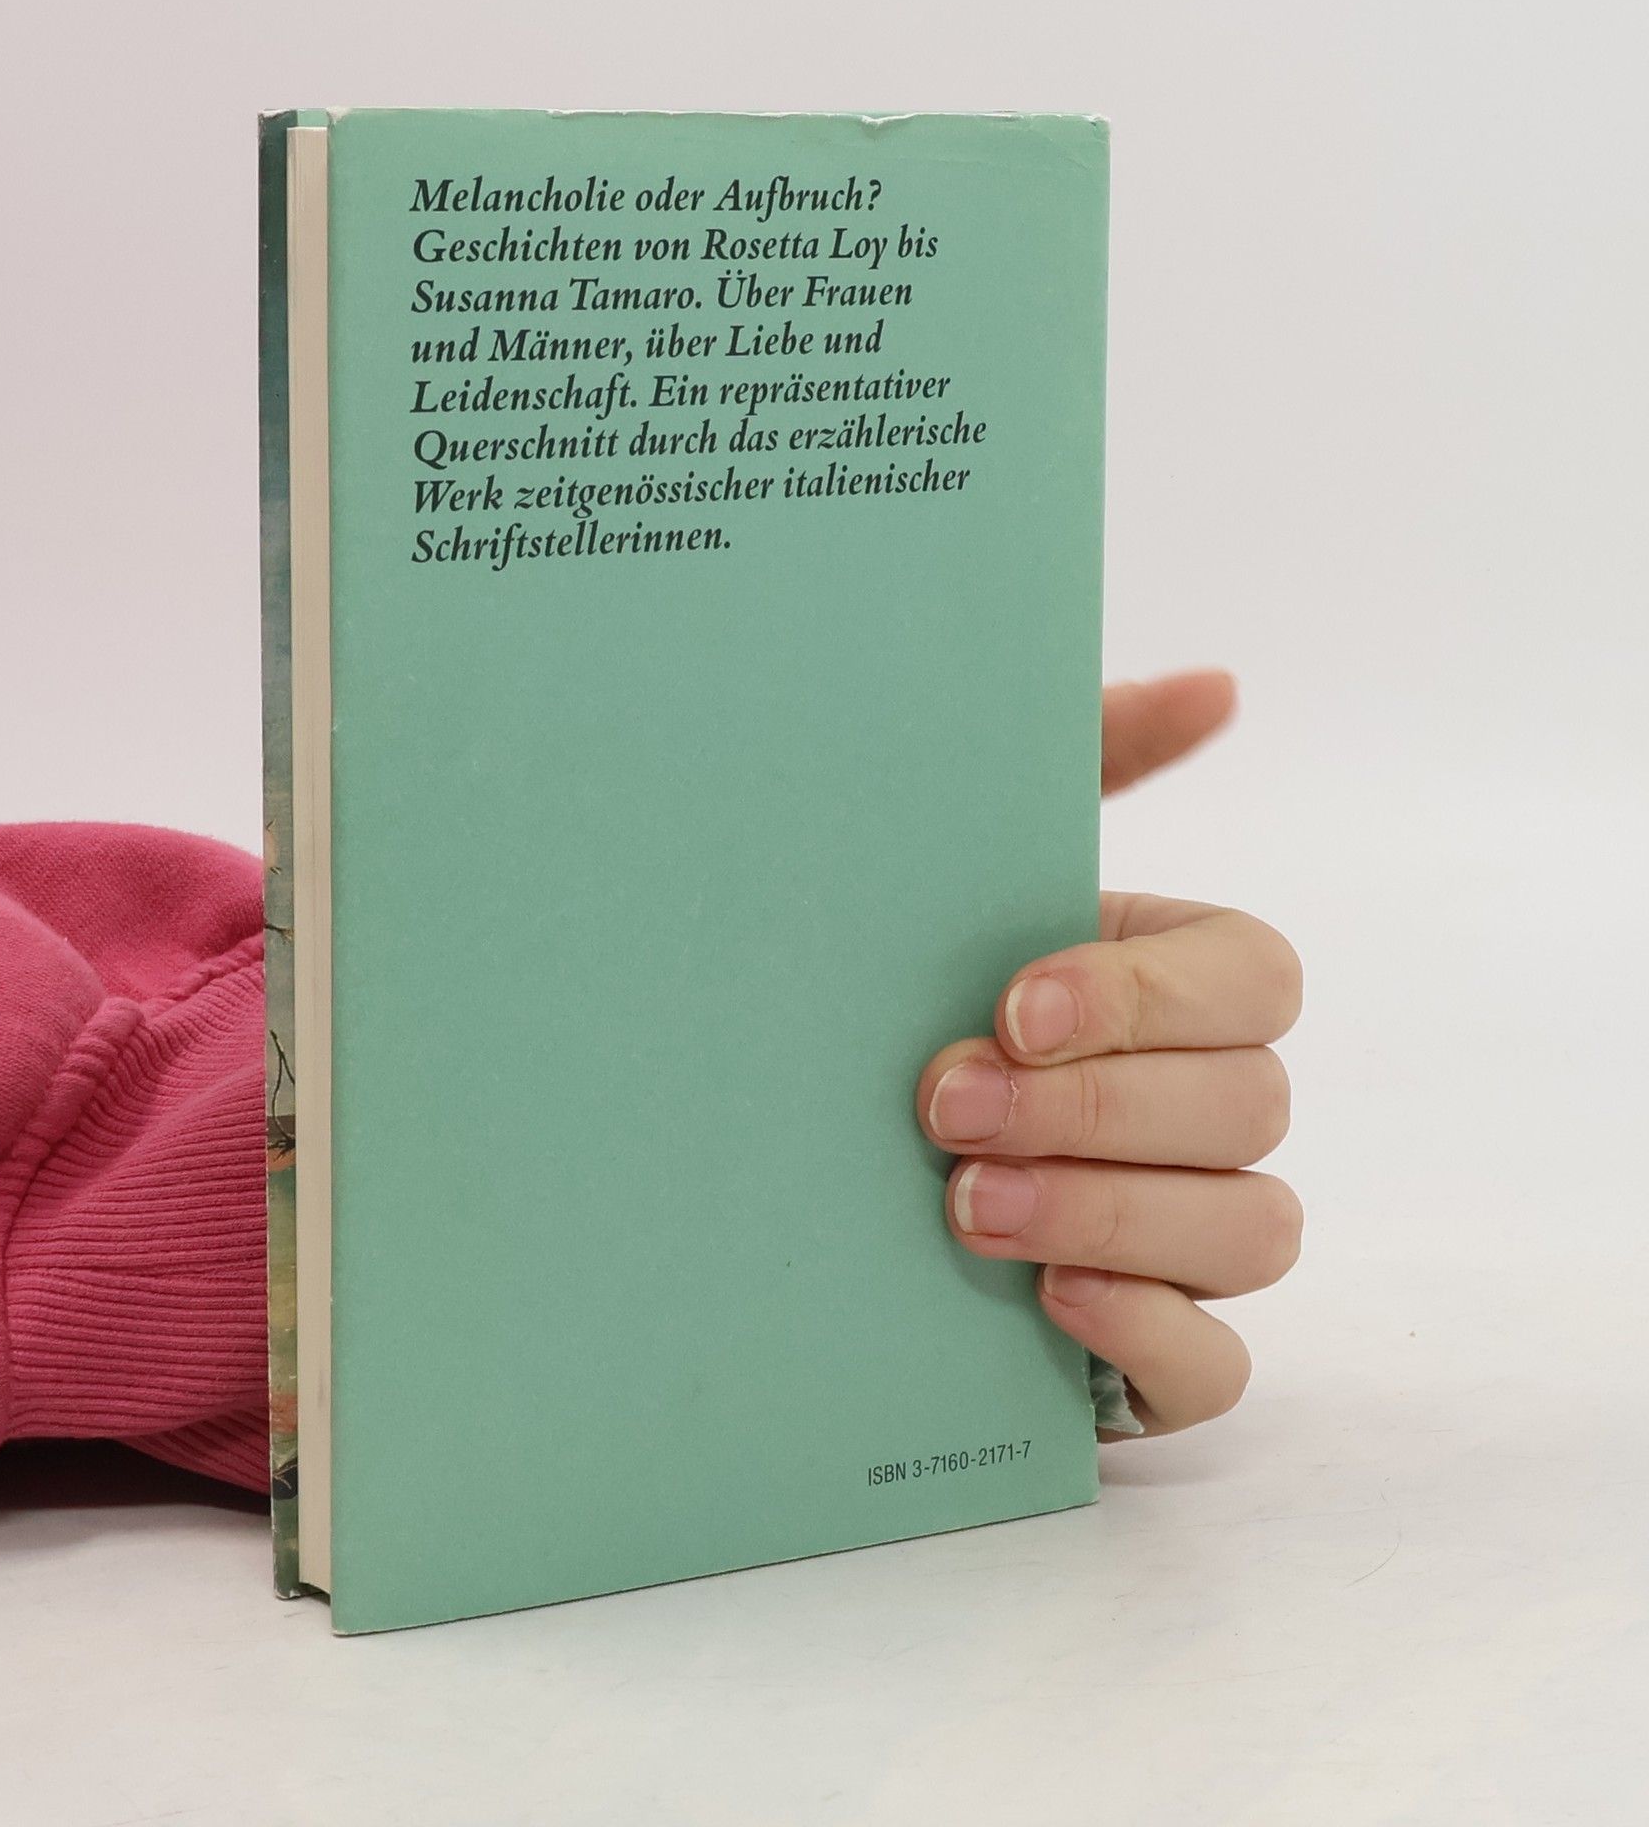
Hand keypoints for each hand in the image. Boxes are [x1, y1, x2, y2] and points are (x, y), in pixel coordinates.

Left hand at [915, 670, 1302, 1437]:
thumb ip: (1082, 763)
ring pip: (1254, 1229)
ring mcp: (1193, 1235)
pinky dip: (1146, 1333)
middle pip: (1250, 1106)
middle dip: (1096, 1110)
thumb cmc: (905, 991)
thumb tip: (1214, 684)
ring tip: (964, 1207)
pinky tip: (1041, 1302)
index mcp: (1177, 990)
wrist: (798, 1148)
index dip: (1148, 996)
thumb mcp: (963, 875)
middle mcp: (1208, 1110)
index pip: (1254, 981)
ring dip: (1112, 1215)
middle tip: (942, 1107)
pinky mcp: (1153, 1349)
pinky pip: (1217, 1366)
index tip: (1009, 1003)